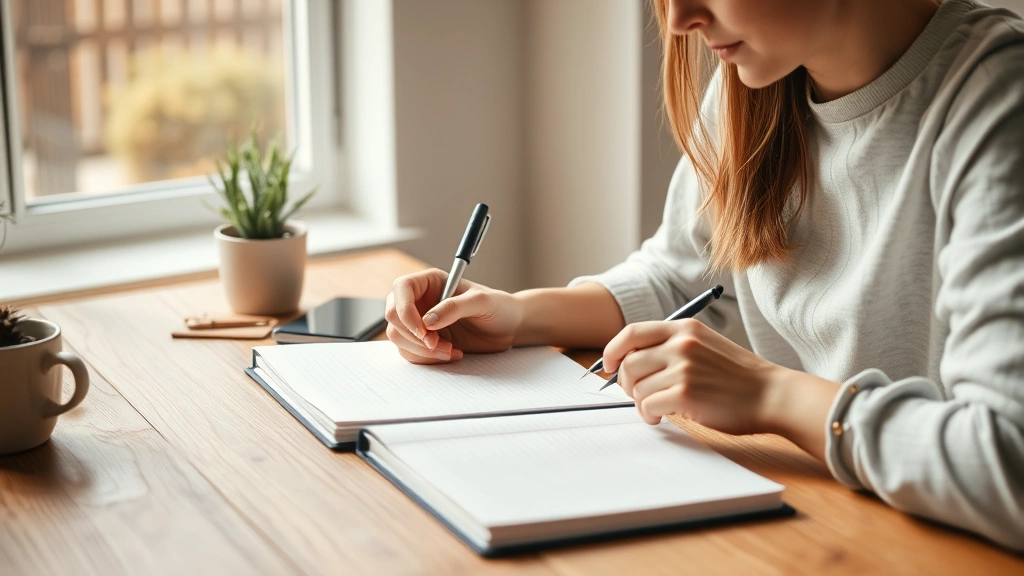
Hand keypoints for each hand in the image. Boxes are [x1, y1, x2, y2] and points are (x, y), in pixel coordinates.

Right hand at [385, 269, 522, 363]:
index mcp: (430, 282)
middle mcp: (420, 300)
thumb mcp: (482, 302)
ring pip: (398, 337)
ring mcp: (420, 322)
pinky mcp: (425, 341)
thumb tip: (428, 320)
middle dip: (414, 336)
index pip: (400, 289)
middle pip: (393, 317)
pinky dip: (428, 359)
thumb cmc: (499, 307)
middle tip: (439, 344)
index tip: (424, 331)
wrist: (509, 328)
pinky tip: (452, 353)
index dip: (405, 311)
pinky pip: (410, 352)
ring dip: (422, 350)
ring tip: (451, 350)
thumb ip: (454, 307)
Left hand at [602, 318, 783, 433]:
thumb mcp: (705, 345)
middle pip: (628, 363)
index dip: (613, 351)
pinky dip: (648, 415)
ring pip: (636, 388)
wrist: (771, 395)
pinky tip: (661, 418)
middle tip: (637, 396)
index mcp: (684, 329)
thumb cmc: (738, 377)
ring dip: (640, 404)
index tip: (609, 366)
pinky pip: (647, 406)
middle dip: (625, 384)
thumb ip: (671, 347)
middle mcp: (681, 344)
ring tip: (656, 410)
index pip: (631, 332)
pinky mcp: (684, 394)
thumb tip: (629, 362)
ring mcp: (683, 368)